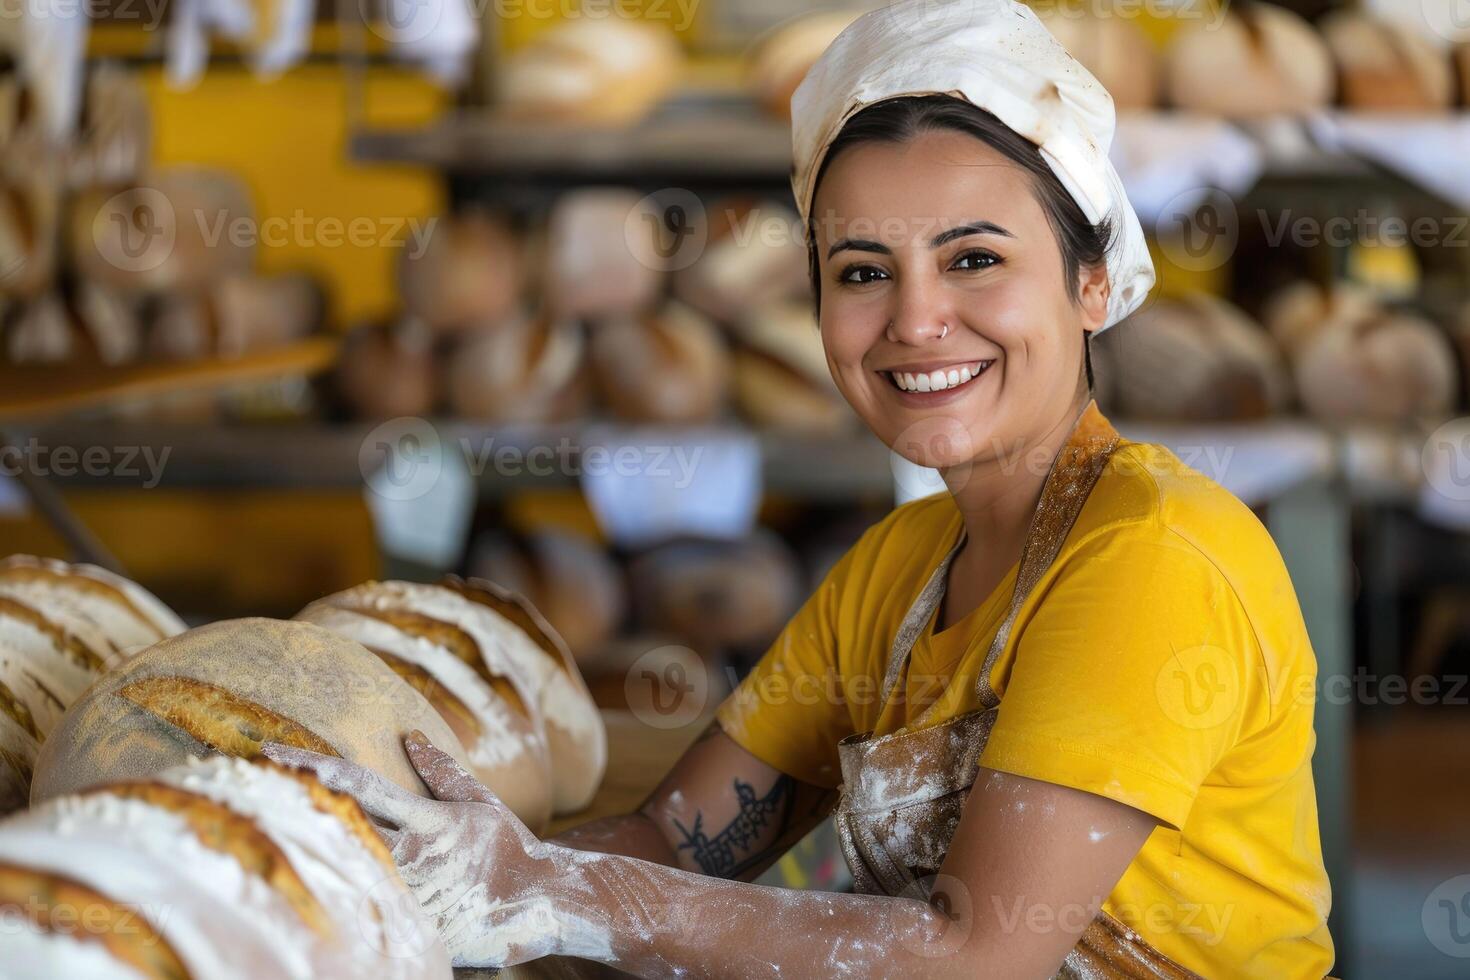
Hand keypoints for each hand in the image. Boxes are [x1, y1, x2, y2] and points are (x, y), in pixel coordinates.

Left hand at [263, 731, 568, 967]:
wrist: (548, 903)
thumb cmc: (514, 849)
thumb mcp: (482, 803)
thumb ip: (442, 772)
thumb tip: (411, 736)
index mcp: (427, 821)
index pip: (357, 785)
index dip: (310, 765)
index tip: (266, 751)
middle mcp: (412, 858)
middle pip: (336, 831)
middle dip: (288, 808)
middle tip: (240, 788)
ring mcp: (412, 899)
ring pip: (343, 878)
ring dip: (302, 857)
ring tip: (255, 836)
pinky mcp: (417, 935)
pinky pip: (368, 922)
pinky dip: (333, 909)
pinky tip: (297, 902)